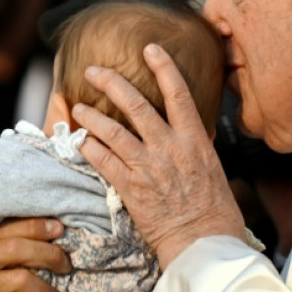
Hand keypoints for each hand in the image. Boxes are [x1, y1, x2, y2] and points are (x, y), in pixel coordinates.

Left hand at [72, 43, 245, 267]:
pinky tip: (79, 141)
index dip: (163, 66)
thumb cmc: (214, 211)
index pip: (178, 92)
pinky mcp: (130, 188)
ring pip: (112, 131)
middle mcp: (170, 147)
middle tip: (94, 70)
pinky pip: (103, 161)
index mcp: (194, 139)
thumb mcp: (211, 168)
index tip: (150, 49)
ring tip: (77, 107)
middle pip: (136, 104)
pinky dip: (89, 148)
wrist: (204, 242)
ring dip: (91, 117)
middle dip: (111, 82)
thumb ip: (194, 146)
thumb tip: (187, 131)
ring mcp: (148, 167)